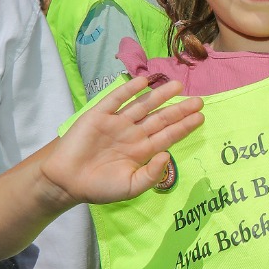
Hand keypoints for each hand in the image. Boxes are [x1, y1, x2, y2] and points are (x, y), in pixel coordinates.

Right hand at [38, 76, 203, 207]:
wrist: (67, 182)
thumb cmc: (100, 187)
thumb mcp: (131, 186)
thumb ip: (151, 174)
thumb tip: (167, 155)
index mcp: (142, 150)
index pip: (168, 135)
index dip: (184, 126)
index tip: (201, 117)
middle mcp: (132, 134)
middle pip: (160, 118)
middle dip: (179, 109)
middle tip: (199, 100)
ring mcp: (116, 123)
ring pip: (142, 105)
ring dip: (159, 95)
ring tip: (177, 85)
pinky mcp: (99, 116)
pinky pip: (116, 100)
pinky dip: (128, 90)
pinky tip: (143, 81)